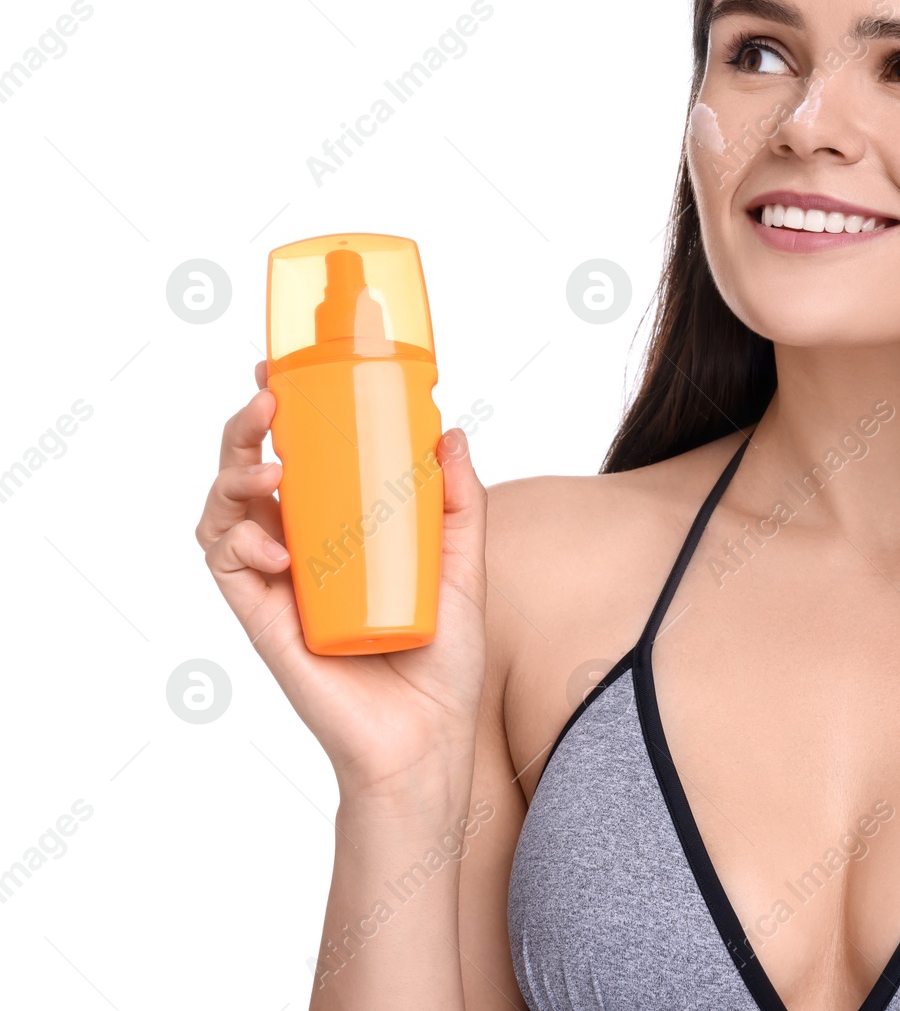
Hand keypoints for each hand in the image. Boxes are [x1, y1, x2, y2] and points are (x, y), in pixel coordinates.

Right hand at [195, 360, 490, 814]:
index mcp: (339, 533)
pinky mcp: (264, 620)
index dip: (281, 414)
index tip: (284, 371)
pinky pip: (227, 567)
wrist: (428, 739)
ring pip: (222, 511)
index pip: (298, 460)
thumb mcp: (464, 569)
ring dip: (234, 475)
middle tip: (268, 400)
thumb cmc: (443, 662)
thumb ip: (460, 505)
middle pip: (248, 473)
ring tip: (271, 468)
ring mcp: (277, 585)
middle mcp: (299, 551)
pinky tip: (274, 542)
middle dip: (245, 429)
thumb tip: (450, 433)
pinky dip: (241, 542)